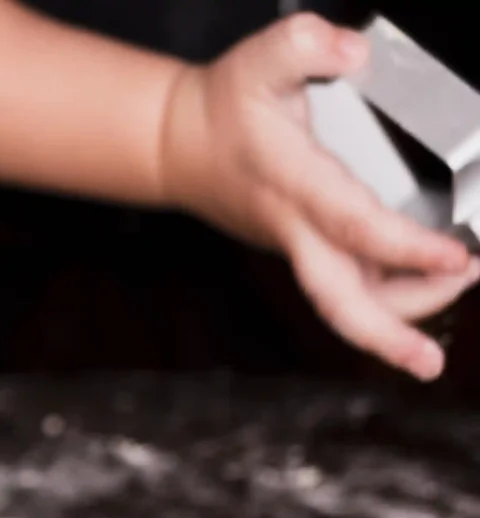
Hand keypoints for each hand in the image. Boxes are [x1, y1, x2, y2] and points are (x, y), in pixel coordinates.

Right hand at [161, 13, 479, 378]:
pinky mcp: (306, 252)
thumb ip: (304, 44)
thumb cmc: (222, 107)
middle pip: (337, 299)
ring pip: (349, 301)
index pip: (351, 224)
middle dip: (384, 336)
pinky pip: (352, 287)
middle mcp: (294, 228)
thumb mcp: (258, 59)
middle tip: (428, 363)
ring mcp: (299, 247)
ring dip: (403, 316)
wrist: (177, 147)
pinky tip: (433, 290)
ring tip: (459, 289)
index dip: (403, 247)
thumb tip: (352, 50)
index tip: (454, 257)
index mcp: (289, 184)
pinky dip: (393, 299)